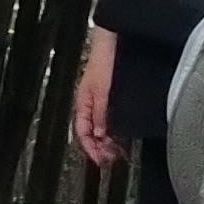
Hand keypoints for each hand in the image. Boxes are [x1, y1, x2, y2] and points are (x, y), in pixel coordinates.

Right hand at [74, 25, 121, 167]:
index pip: (82, 133)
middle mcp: (89, 105)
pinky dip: (113, 131)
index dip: (90, 149)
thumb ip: (99, 113)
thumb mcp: (101, 91)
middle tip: (112, 159)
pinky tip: (121, 136)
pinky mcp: (109, 98)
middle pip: (91, 133)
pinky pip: (108, 121)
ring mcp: (99, 102)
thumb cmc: (103, 62)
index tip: (101, 161)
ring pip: (100, 129)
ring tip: (118, 152)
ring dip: (107, 142)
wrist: (112, 42)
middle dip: (99, 148)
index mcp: (82, 103)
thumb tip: (98, 133)